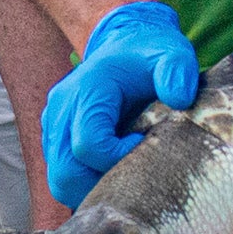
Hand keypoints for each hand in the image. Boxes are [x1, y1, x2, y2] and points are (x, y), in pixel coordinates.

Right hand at [39, 0, 201, 207]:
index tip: (145, 144)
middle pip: (66, 173)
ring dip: (93, 188)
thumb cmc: (150, 54)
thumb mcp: (172, 54)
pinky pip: (63, 176)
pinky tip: (114, 170)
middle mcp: (62, 108)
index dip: (118, 158)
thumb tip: (179, 99)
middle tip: (137, 175)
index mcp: (88, 89)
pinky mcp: (54, 139)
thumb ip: (177, 71)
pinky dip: (87, 183)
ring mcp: (53, 125)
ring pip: (60, 181)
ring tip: (127, 175)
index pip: (88, 145)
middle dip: (103, 186)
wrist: (124, 45)